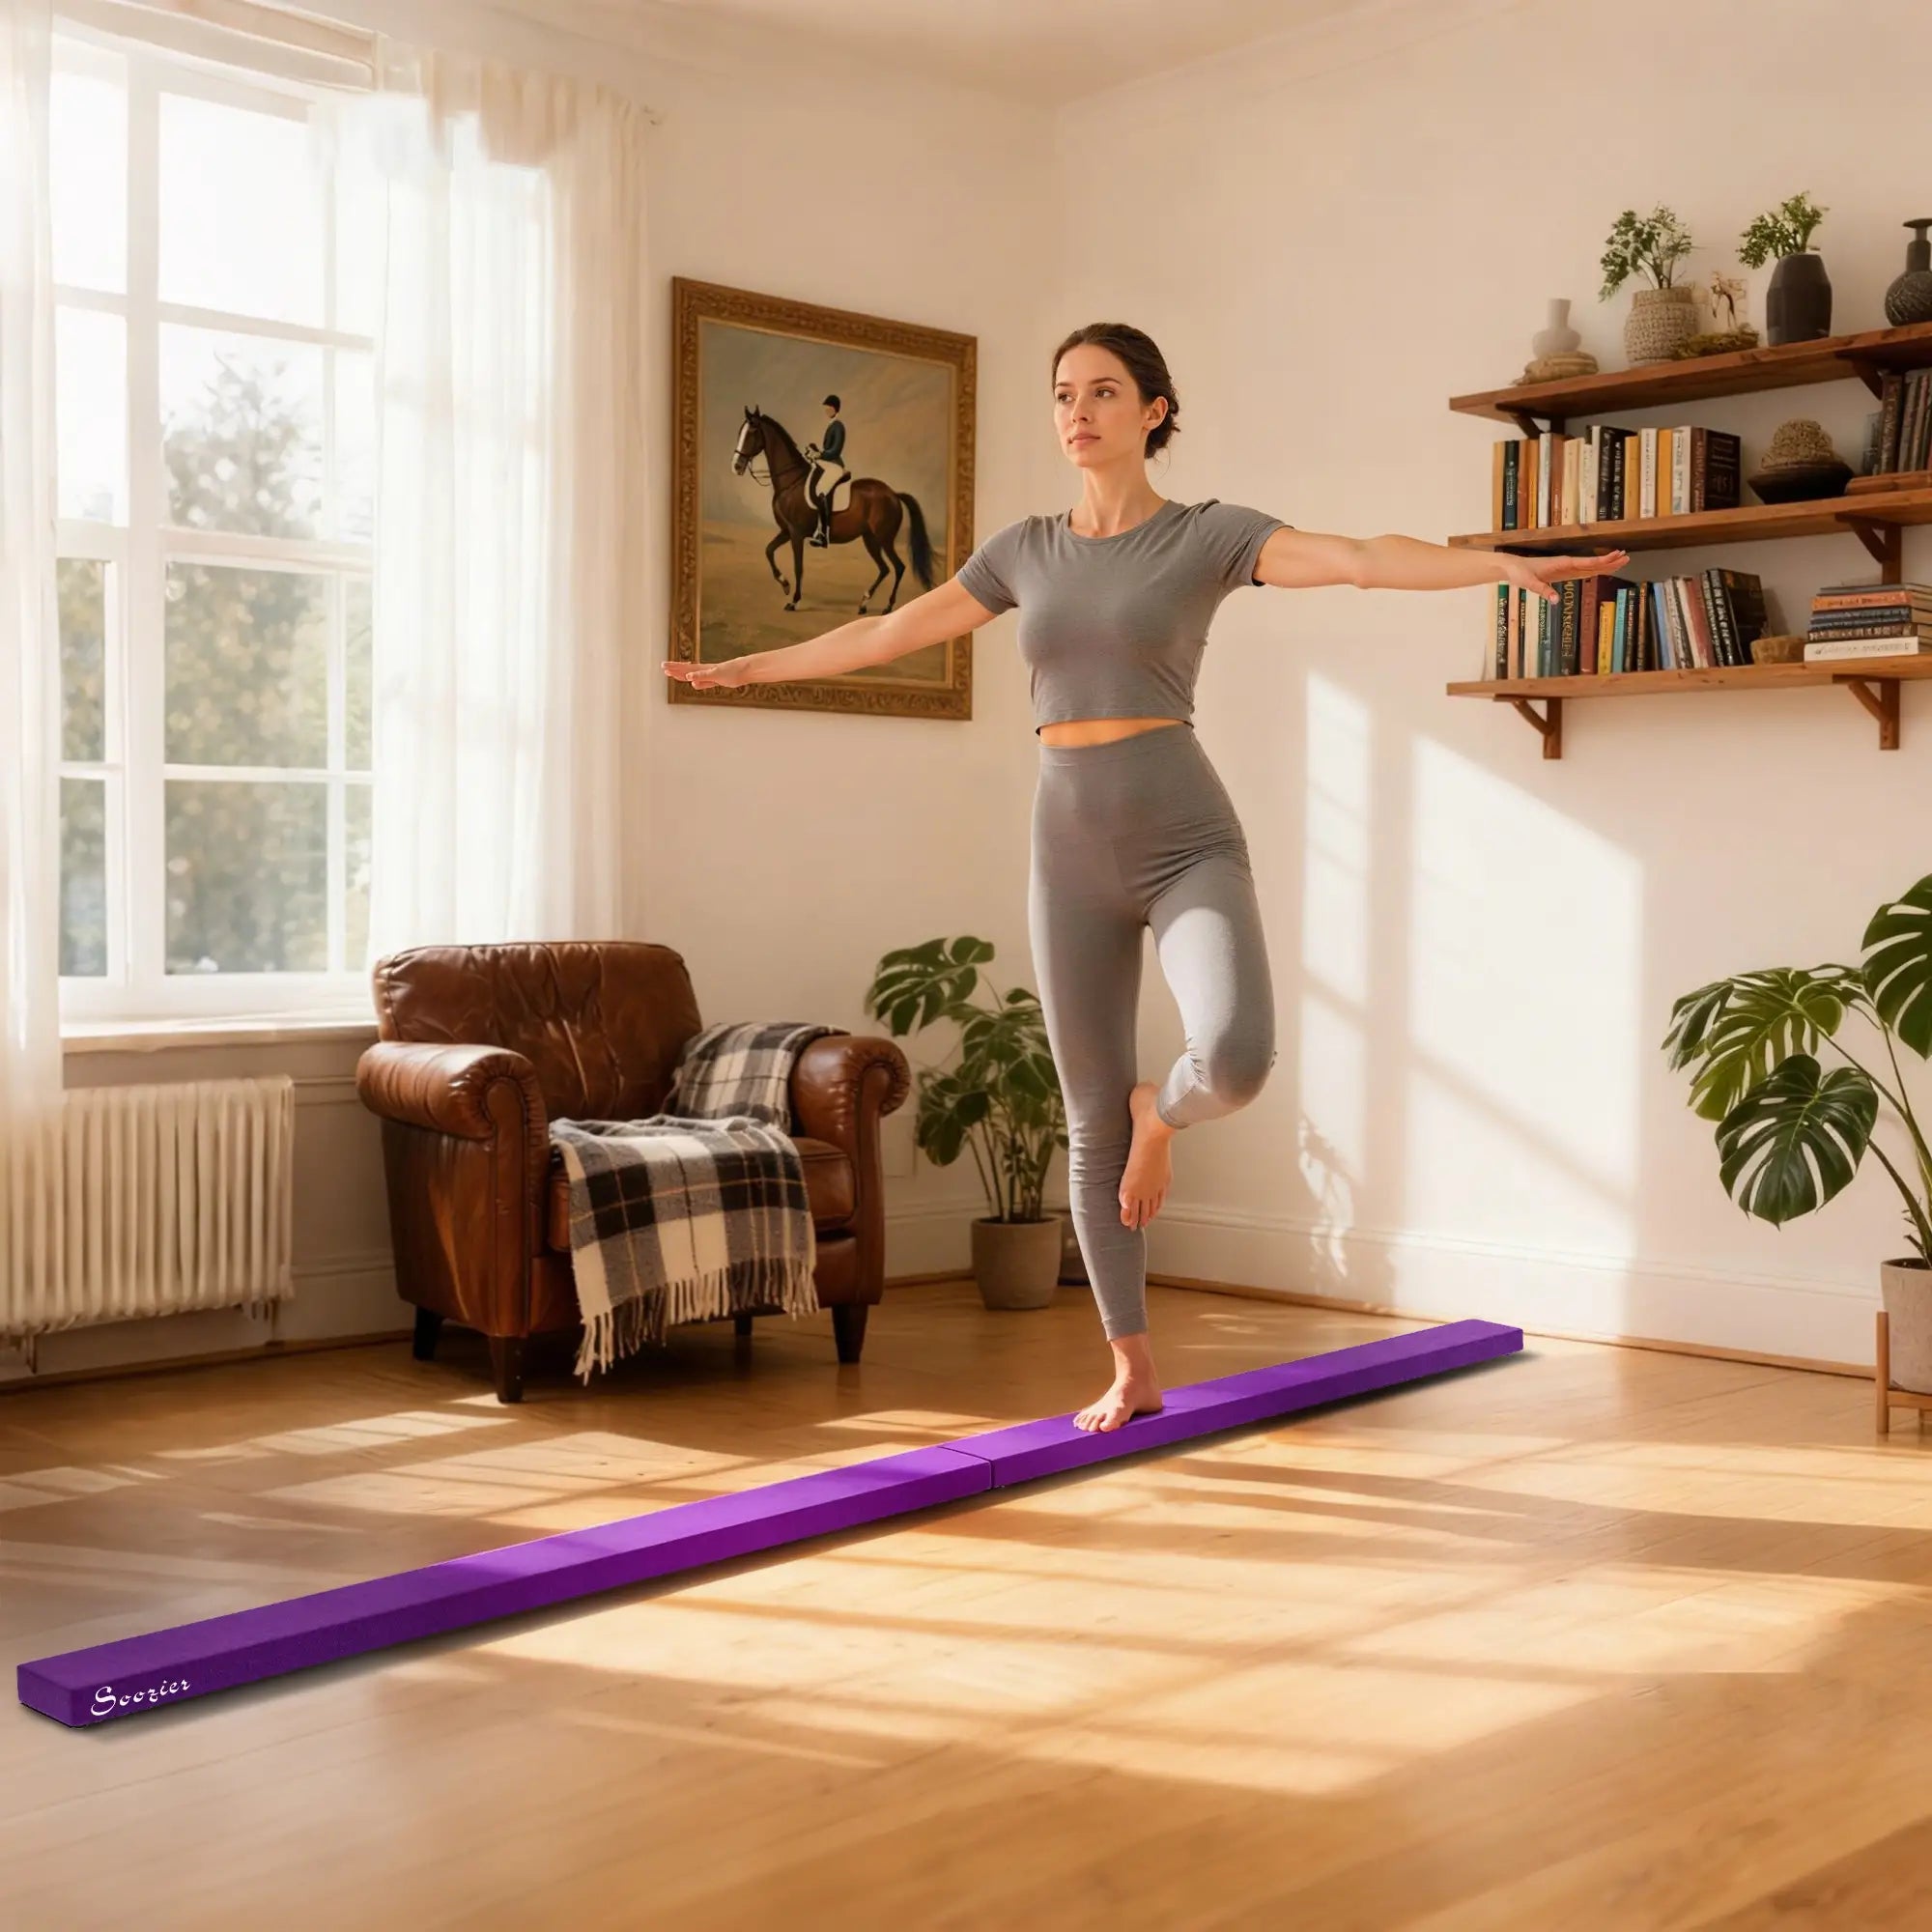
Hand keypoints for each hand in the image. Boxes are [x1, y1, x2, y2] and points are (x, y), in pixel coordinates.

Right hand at [663, 655, 756, 688]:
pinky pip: (703, 682)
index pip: (685, 669)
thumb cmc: (732, 671)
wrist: (745, 670)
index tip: (664, 667)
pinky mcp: (718, 680)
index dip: (674, 668)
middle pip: (687, 671)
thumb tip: (689, 677)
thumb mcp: (715, 674)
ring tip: (673, 674)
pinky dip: (697, 683)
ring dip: (683, 675)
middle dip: (675, 670)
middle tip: (663, 668)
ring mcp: (711, 675)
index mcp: (703, 669)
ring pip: (693, 676)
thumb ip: (702, 676)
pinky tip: (694, 684)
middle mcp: (705, 671)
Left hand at [1499, 548, 1629, 603]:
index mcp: (1562, 563)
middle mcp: (1567, 564)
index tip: (1616, 556)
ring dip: (1605, 564)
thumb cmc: (1520, 573)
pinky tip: (1603, 570)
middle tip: (1627, 557)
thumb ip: (1543, 591)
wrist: (1513, 568)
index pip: (1586, 563)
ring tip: (1621, 561)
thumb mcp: (1530, 583)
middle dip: (1609, 561)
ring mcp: (1566, 568)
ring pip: (1590, 567)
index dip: (1601, 561)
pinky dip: (1594, 570)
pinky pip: (1582, 571)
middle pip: (1592, 563)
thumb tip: (1556, 600)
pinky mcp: (1563, 573)